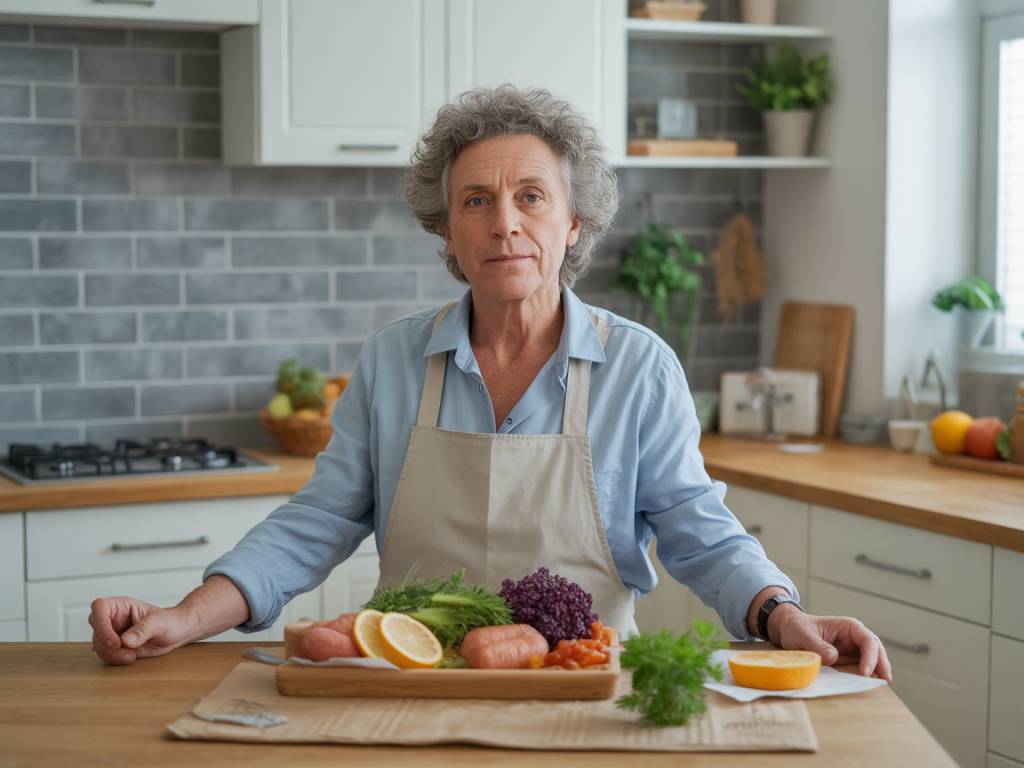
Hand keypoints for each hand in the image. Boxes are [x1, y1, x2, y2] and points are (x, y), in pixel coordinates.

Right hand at [88, 596, 195, 665]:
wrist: (176, 633)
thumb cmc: (169, 621)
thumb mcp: (160, 623)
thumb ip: (143, 630)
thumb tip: (125, 641)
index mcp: (122, 606)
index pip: (99, 607)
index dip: (101, 624)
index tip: (116, 641)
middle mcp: (114, 618)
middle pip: (96, 629)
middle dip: (108, 645)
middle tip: (128, 652)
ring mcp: (112, 632)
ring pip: (98, 645)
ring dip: (112, 655)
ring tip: (132, 656)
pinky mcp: (114, 646)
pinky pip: (105, 655)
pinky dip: (114, 660)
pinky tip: (131, 657)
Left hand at [769, 605, 892, 681]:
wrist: (788, 629)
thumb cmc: (796, 628)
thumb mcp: (804, 635)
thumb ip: (818, 646)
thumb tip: (834, 658)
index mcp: (848, 626)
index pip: (867, 640)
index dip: (870, 656)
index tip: (865, 673)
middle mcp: (854, 637)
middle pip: (876, 649)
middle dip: (882, 664)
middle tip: (885, 681)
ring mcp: (852, 648)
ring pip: (873, 658)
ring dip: (878, 669)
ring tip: (883, 684)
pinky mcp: (847, 658)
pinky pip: (862, 666)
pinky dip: (868, 674)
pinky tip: (870, 683)